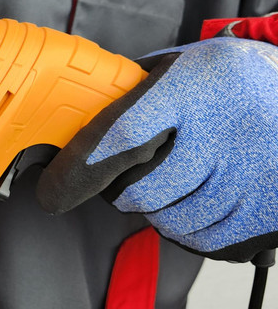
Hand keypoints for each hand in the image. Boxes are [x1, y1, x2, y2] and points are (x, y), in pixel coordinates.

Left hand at [37, 37, 277, 261]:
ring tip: (176, 182)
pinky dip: (191, 230)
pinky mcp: (272, 209)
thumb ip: (129, 95)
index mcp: (192, 86)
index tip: (53, 190)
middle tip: (129, 178)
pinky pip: (208, 243)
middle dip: (123, 193)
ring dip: (159, 212)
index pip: (123, 133)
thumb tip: (71, 132)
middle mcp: (226, 129)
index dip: (81, 167)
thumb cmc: (224, 80)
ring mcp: (253, 172)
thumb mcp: (178, 66)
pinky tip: (199, 202)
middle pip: (144, 191)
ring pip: (173, 222)